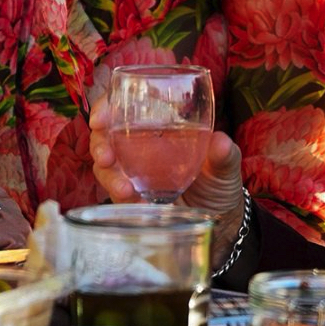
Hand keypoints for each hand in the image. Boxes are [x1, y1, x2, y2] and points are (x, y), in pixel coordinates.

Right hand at [90, 106, 245, 268]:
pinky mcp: (134, 198)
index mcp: (157, 126)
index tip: (100, 118)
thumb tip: (220, 142)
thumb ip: (224, 153)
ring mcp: (133, 172)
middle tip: (106, 157)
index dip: (105, 108)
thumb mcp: (226, 163)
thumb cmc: (219, 180)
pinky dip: (123, 200)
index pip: (123, 108)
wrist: (219, 217)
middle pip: (105, 136)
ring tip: (124, 189)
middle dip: (99, 144)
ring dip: (109, 176)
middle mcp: (139, 146)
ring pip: (106, 167)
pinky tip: (137, 204)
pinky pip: (118, 196)